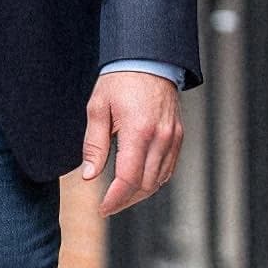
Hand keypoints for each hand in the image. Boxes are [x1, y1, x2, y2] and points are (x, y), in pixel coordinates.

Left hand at [81, 70, 182, 215]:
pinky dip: (154, 180)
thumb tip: (90, 175)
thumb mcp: (98, 108)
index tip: (102, 208)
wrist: (149, 59)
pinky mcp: (178, 136)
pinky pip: (169, 168)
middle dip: (125, 200)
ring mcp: (173, 137)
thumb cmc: (121, 79)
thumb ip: (94, 144)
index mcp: (138, 131)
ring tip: (121, 196)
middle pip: (145, 185)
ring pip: (159, 180)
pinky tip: (140, 181)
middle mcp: (160, 137)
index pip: (128, 179)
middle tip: (108, 206)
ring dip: (140, 193)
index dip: (114, 199)